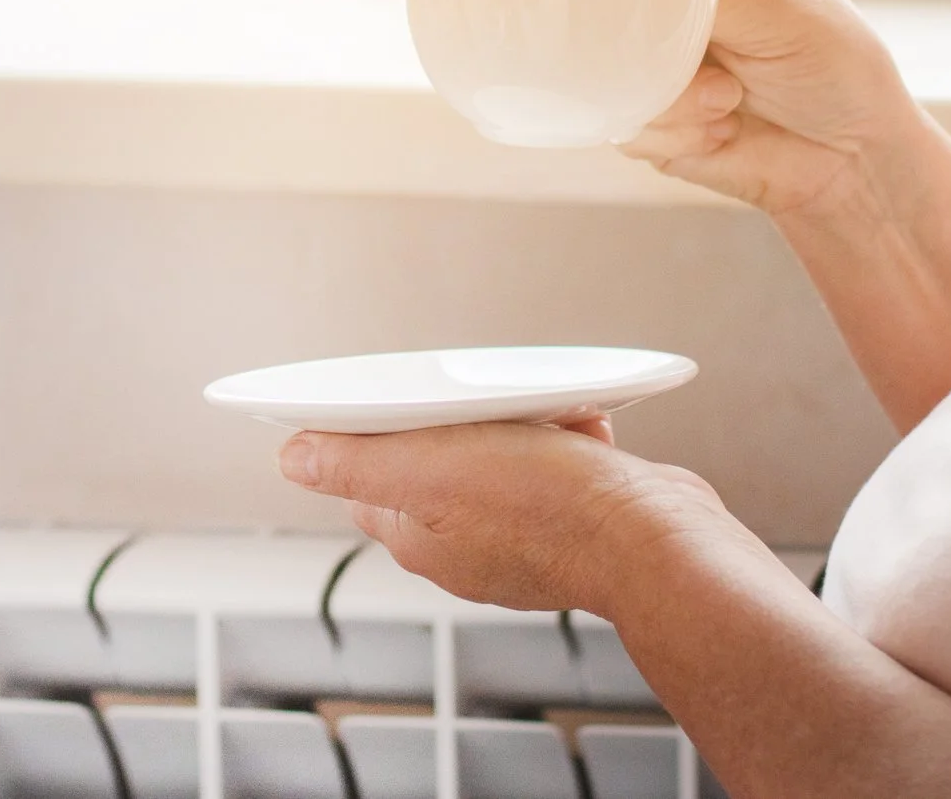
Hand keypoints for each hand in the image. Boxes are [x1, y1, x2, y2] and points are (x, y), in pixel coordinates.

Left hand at [277, 417, 730, 616]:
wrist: (657, 540)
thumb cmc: (548, 505)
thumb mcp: (433, 470)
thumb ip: (357, 462)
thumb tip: (293, 458)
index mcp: (421, 540)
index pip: (369, 480)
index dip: (376, 433)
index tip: (398, 400)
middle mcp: (467, 549)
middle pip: (439, 463)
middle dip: (463, 422)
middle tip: (486, 403)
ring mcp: (523, 541)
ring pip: (503, 458)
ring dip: (520, 425)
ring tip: (544, 417)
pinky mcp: (575, 527)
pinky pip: (558, 468)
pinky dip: (568, 441)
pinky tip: (585, 434)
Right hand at [580, 0, 916, 218]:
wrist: (856, 157)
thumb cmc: (835, 64)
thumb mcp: (779, 8)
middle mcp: (672, 0)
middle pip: (603, 0)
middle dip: (639, 37)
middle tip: (690, 57)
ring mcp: (656, 60)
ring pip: (609, 70)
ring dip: (673, 96)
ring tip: (732, 100)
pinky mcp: (651, 118)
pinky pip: (627, 124)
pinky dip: (677, 132)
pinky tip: (725, 130)